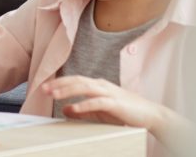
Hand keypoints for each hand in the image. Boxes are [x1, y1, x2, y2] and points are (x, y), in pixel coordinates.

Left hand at [42, 76, 189, 146]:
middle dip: (59, 84)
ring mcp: (110, 93)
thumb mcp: (100, 111)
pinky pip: (97, 102)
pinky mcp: (116, 103)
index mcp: (98, 85)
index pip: (75, 80)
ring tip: (54, 95)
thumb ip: (82, 110)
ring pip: (85, 87)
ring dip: (68, 90)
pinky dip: (84, 104)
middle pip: (77, 80)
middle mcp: (102, 85)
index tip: (44, 87)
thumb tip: (65, 109)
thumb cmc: (125, 112)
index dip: (59, 82)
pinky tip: (74, 107)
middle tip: (44, 89)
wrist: (151, 115)